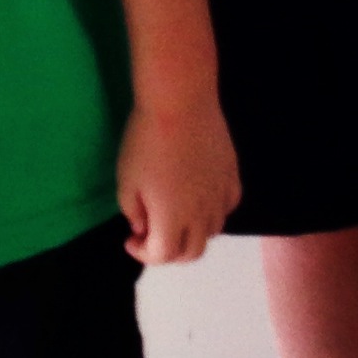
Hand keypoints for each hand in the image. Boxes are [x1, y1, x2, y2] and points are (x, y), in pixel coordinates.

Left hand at [117, 95, 240, 264]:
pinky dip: (214, 212)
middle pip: (192, 252)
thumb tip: (144, 227)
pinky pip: (228, 205)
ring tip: (176, 214)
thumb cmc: (146, 140)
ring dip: (193, 232)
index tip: (131, 238)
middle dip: (170, 252)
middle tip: (153, 235)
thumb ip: (133, 212)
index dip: (143, 253)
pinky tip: (200, 197)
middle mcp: (202, 214)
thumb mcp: (126, 180)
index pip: (163, 256)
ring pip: (213, 231)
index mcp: (172, 220)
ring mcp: (221, 194)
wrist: (179, 101)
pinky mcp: (232, 174)